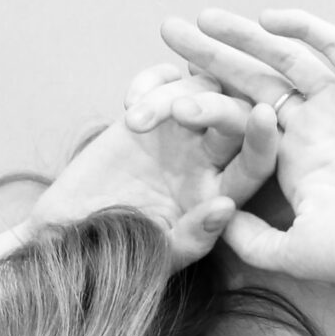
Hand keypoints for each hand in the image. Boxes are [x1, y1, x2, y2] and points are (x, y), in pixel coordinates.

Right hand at [30, 58, 278, 269]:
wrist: (70, 234)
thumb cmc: (117, 254)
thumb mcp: (158, 257)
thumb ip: (193, 237)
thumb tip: (225, 207)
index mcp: (221, 197)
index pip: (255, 165)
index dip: (263, 141)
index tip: (262, 116)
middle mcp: (209, 161)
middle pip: (234, 116)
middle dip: (214, 106)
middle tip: (179, 113)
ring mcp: (181, 133)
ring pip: (200, 89)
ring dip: (171, 96)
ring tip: (134, 120)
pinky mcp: (151, 112)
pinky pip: (167, 79)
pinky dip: (152, 81)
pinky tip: (130, 104)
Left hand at [151, 7, 334, 296]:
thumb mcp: (293, 252)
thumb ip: (254, 241)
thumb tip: (219, 224)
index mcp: (294, 158)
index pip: (239, 120)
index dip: (202, 105)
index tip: (162, 96)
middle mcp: (314, 125)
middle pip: (252, 78)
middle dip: (209, 56)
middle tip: (168, 33)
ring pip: (284, 58)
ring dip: (245, 37)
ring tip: (204, 21)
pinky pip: (334, 48)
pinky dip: (304, 30)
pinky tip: (268, 19)